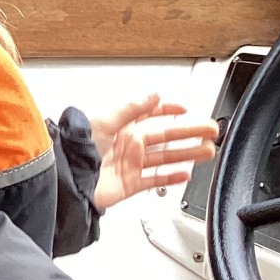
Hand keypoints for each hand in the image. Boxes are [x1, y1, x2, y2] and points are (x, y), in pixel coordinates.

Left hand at [90, 94, 217, 210]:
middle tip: (210, 130)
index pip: (151, 115)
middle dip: (189, 133)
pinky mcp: (131, 184)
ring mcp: (131, 165)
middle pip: (166, 137)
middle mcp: (129, 145)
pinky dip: (171, 178)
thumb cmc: (79, 148)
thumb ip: (131, 108)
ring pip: (166, 158)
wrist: (70, 178)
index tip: (185, 109)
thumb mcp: (106, 120)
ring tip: (207, 150)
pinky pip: (156, 180)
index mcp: (123, 127)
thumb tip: (153, 95)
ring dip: (188, 154)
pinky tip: (185, 174)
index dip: (168, 111)